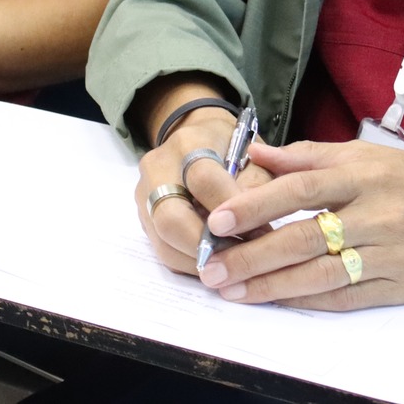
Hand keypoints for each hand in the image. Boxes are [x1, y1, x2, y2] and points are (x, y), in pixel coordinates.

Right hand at [133, 109, 273, 274]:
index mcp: (188, 144)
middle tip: (240, 260)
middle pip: (170, 217)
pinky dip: (192, 263)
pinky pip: (165, 251)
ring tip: (234, 265)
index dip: (231, 211)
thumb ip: (257, 185)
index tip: (260, 230)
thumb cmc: (229, 147)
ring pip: (164, 242)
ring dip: (201, 261)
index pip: (203, 181)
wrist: (193, 138)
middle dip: (206, 246)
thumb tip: (257, 229)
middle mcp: (157, 168)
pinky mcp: (143, 218)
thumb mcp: (251, 153)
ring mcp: (144, 195)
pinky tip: (218, 263)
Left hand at [195, 139, 403, 309]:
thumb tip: (256, 152)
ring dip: (273, 286)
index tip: (220, 221)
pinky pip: (348, 296)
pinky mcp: (400, 284)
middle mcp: (374, 214)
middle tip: (214, 268)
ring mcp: (388, 252)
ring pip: (322, 274)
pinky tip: (279, 301)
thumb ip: (308, 156)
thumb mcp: (365, 153)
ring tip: (235, 291)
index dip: (257, 205)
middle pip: (304, 238)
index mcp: (362, 175)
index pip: (300, 189)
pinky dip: (310, 301)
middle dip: (253, 256)